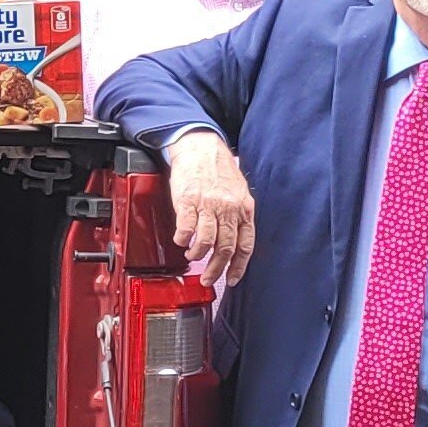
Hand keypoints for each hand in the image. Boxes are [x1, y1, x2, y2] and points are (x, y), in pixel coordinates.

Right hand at [166, 132, 256, 288]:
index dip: (238, 266)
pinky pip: (186, 229)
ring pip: (206, 241)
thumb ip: (237, 214)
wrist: (200, 147)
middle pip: (225, 248)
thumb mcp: (238, 192)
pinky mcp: (188, 201)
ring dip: (198, 255)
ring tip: (193, 256)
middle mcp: (228, 208)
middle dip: (216, 269)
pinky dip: (183, 239)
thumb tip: (234, 239)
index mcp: (243, 208)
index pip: (245, 245)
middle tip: (207, 279)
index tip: (231, 278)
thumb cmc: (218, 169)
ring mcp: (208, 205)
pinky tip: (182, 240)